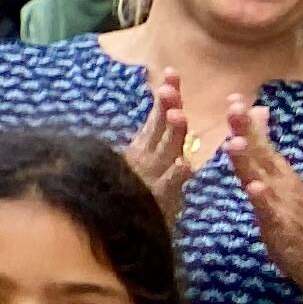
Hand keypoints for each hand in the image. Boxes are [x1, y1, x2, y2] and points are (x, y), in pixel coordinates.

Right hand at [126, 70, 201, 220]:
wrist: (117, 231)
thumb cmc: (133, 197)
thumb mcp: (140, 165)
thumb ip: (153, 140)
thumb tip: (162, 115)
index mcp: (144, 149)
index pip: (157, 117)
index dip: (166, 96)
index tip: (171, 71)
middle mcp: (145, 160)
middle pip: (160, 129)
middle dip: (167, 106)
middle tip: (171, 86)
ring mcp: (149, 179)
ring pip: (164, 153)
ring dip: (172, 135)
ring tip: (180, 116)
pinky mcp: (155, 202)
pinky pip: (168, 187)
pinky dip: (175, 176)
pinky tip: (185, 165)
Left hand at [233, 102, 302, 293]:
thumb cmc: (296, 218)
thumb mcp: (278, 180)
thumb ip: (264, 150)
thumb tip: (258, 114)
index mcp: (277, 172)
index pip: (260, 142)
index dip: (247, 121)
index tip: (233, 97)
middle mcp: (281, 182)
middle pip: (261, 153)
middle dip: (246, 130)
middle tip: (233, 106)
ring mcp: (282, 202)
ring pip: (263, 178)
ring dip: (250, 160)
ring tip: (235, 141)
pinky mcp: (281, 225)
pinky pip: (270, 210)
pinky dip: (262, 198)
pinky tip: (254, 187)